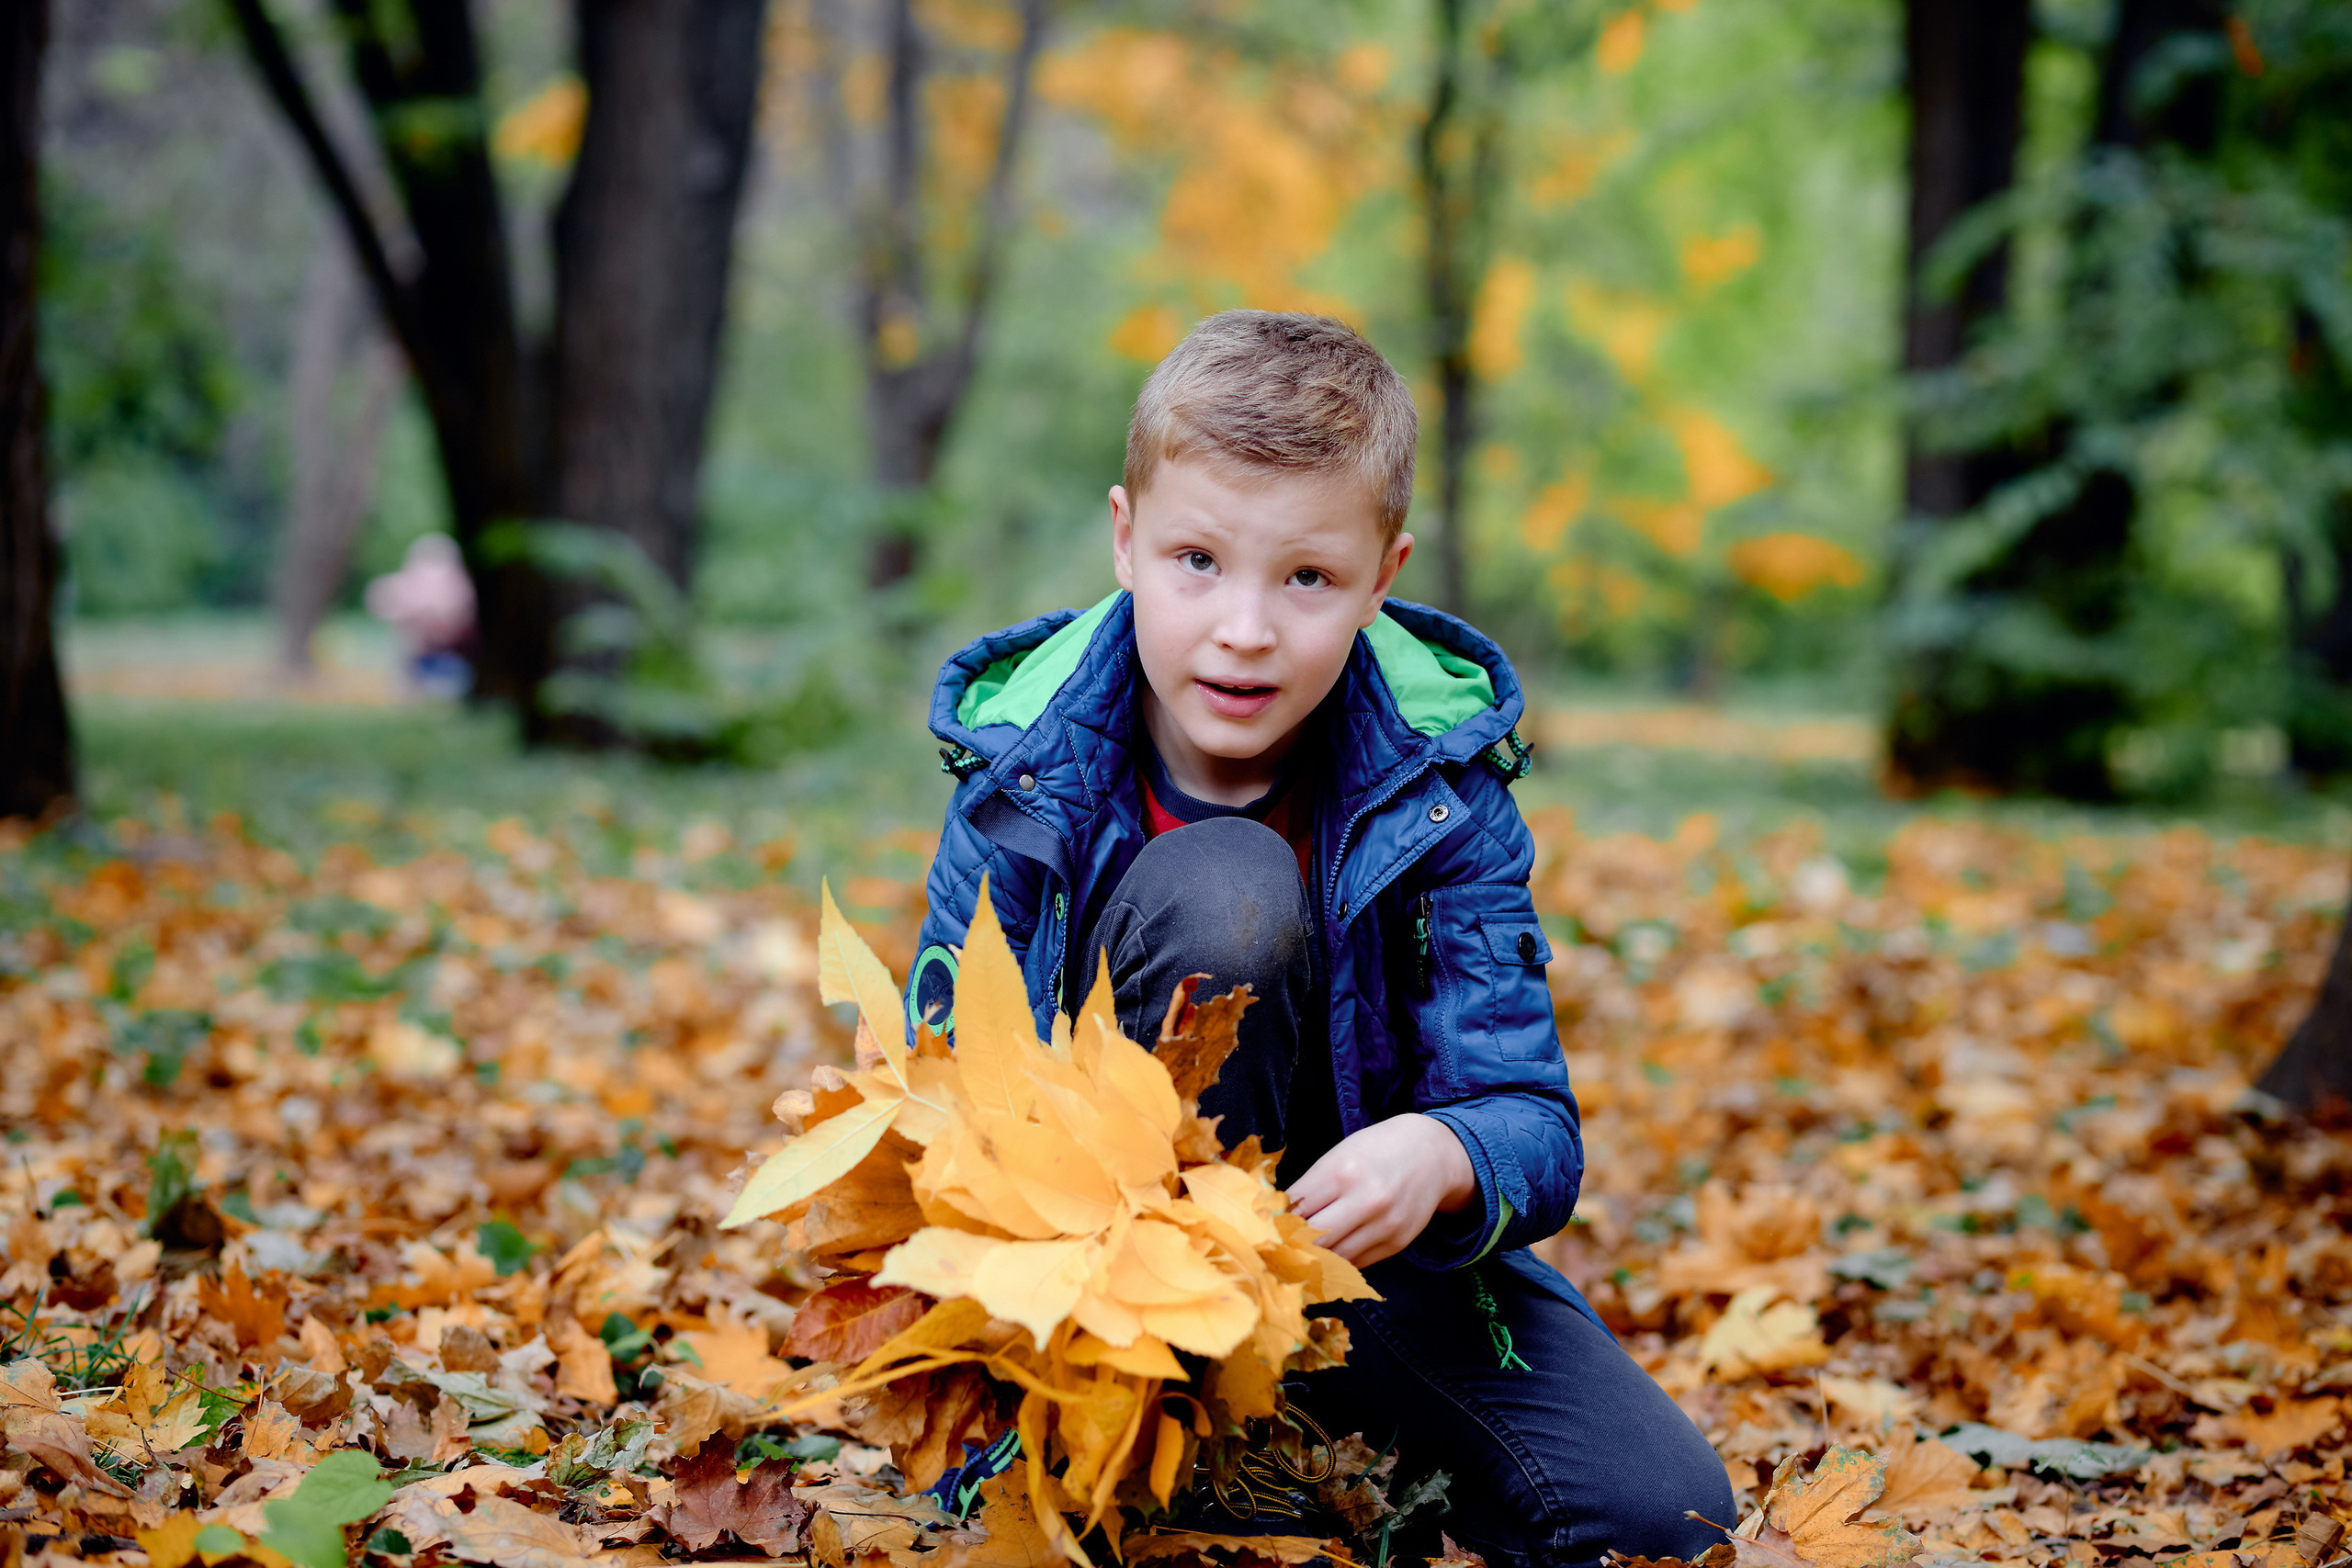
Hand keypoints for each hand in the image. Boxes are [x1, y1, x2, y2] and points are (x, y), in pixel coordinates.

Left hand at [1286, 1113, 1476, 1267]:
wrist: (1431, 1153)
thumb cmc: (1375, 1151)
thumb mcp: (1338, 1156)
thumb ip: (1310, 1187)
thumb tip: (1275, 1219)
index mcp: (1342, 1172)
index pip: (1294, 1210)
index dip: (1274, 1223)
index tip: (1260, 1231)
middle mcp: (1365, 1201)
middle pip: (1311, 1240)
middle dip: (1289, 1247)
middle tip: (1272, 1252)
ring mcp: (1384, 1225)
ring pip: (1333, 1258)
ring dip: (1311, 1261)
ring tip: (1294, 1260)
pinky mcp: (1396, 1243)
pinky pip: (1355, 1263)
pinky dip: (1335, 1263)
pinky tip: (1324, 1259)